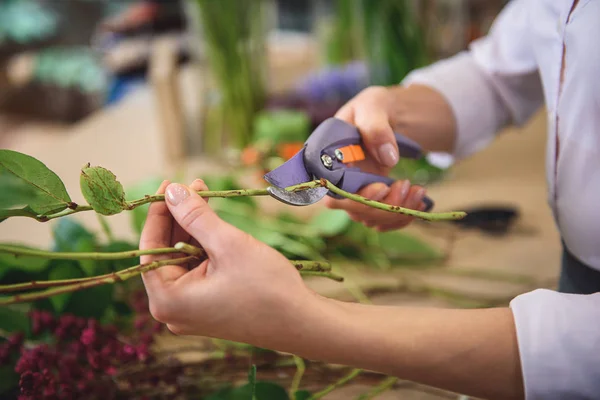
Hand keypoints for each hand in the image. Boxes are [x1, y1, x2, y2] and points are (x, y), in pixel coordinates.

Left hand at [139, 180, 315, 345]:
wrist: (303, 323)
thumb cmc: (267, 287)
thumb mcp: (228, 244)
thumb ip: (195, 216)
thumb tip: (171, 190)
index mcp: (168, 300)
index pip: (150, 248)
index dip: (158, 213)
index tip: (169, 183)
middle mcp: (173, 310)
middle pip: (166, 253)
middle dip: (180, 218)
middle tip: (195, 186)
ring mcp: (191, 311)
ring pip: (183, 260)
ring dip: (193, 229)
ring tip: (206, 197)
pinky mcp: (207, 308)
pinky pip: (197, 271)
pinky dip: (204, 247)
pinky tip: (214, 223)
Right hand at [324, 85, 427, 230]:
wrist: (389, 115)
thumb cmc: (374, 107)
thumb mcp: (373, 105)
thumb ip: (376, 127)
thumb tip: (388, 158)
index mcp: (327, 159)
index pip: (333, 192)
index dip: (355, 198)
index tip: (382, 187)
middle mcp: (337, 182)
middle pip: (354, 210)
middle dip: (383, 205)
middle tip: (407, 185)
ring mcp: (355, 194)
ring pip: (371, 218)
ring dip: (397, 211)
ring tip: (419, 190)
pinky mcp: (373, 200)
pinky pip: (384, 220)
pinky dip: (403, 216)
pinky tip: (419, 201)